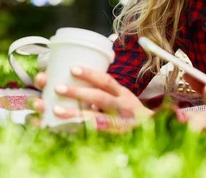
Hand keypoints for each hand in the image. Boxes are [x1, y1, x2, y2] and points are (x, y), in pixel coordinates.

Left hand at [32, 67, 152, 131]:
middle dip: (78, 92)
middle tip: (58, 87)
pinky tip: (65, 130)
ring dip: (74, 114)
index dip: (90, 74)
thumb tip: (74, 79)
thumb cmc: (129, 112)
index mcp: (122, 94)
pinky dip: (80, 132)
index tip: (73, 68)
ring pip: (96, 118)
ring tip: (55, 110)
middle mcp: (122, 107)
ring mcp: (119, 124)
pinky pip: (95, 135)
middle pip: (100, 98)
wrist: (149, 131)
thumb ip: (104, 91)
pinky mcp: (114, 137)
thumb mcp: (122, 97)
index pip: (107, 81)